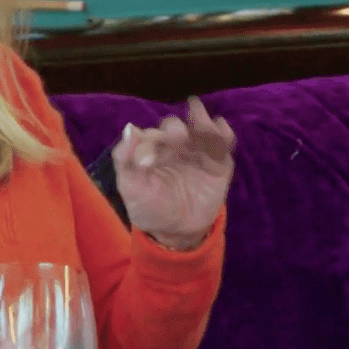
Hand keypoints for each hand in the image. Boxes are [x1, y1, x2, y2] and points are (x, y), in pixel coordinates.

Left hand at [114, 97, 235, 249]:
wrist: (179, 232)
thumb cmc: (150, 208)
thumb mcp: (131, 188)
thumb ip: (124, 160)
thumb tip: (130, 128)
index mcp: (151, 148)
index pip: (150, 137)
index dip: (149, 142)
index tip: (148, 161)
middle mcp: (174, 144)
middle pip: (174, 127)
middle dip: (174, 129)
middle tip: (177, 137)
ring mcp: (198, 150)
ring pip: (200, 128)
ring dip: (200, 121)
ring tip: (200, 117)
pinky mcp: (219, 161)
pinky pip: (223, 142)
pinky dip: (224, 133)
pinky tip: (221, 129)